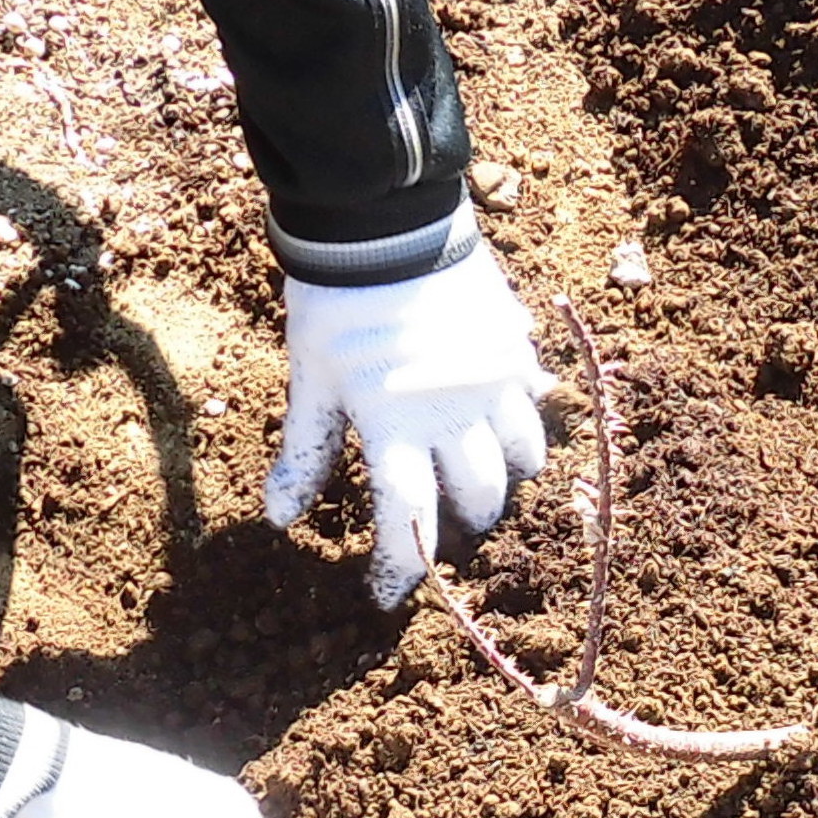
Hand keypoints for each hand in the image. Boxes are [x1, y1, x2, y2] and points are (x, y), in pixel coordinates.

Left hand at [266, 239, 551, 605]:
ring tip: (476, 484)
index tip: (386, 594)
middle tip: (434, 530)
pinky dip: (525, 430)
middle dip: (456, 528)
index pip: (408, 522)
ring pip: (521, 460)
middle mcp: (454, 416)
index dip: (399, 567)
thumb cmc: (337, 303)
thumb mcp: (312, 378)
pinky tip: (504, 428)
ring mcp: (493, 383)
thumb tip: (280, 518)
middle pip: (476, 501)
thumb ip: (306, 450)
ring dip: (501, 483)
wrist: (387, 223)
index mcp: (395, 428)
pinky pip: (536, 407)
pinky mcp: (514, 351)